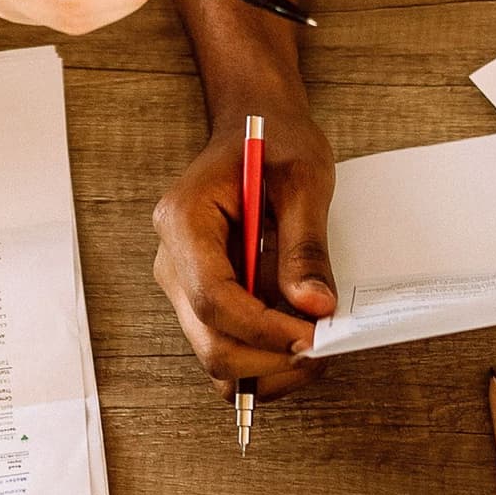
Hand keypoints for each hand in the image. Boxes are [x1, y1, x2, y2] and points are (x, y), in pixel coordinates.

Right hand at [149, 106, 336, 396]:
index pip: (212, 297)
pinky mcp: (203, 299)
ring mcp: (184, 284)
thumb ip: (304, 244)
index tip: (312, 335)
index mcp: (184, 220)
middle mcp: (172, 260)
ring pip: (215, 356)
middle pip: (208, 340)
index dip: (262, 327)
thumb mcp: (303, 178)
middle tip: (323, 348)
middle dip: (268, 358)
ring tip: (316, 346)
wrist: (255, 126)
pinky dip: (263, 360)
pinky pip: (226, 348)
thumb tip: (313, 306)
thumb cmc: (276, 141)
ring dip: (267, 368)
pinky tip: (298, 340)